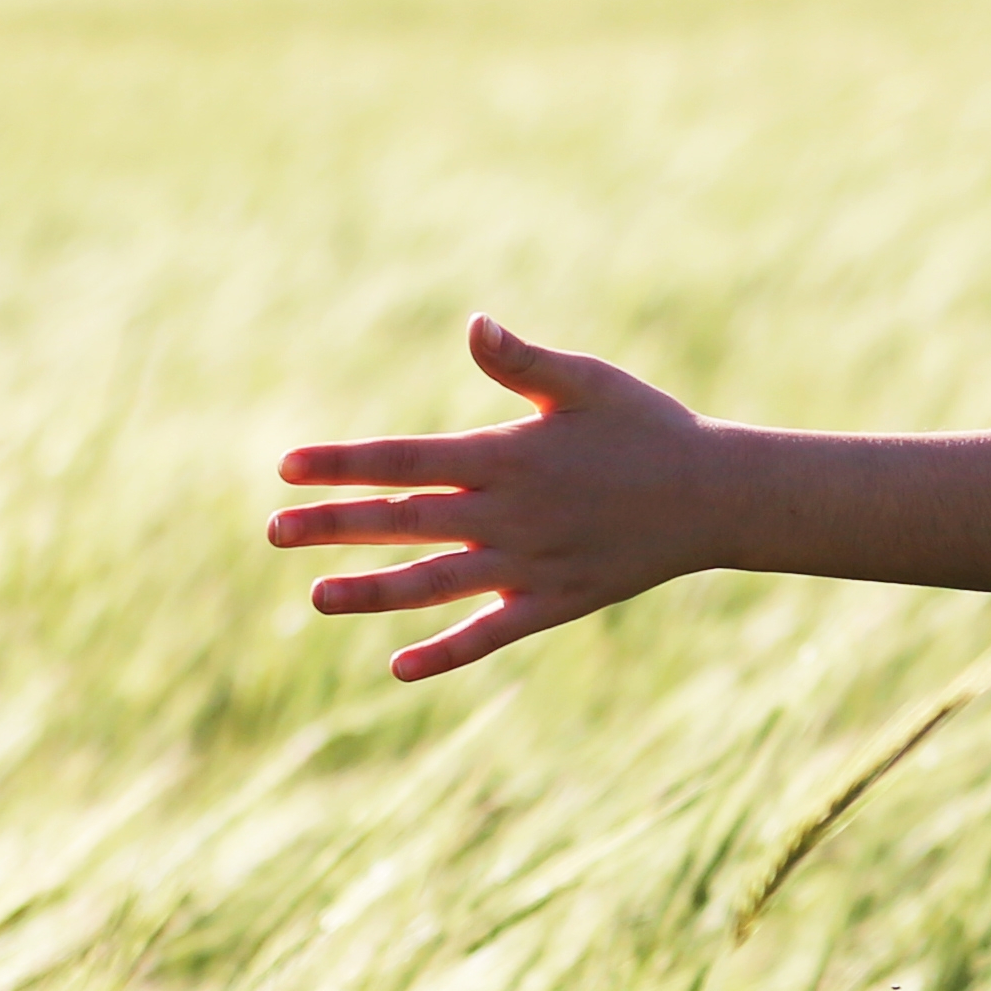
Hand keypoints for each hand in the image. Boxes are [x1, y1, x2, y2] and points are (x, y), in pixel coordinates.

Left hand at [267, 316, 731, 678]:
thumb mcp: (588, 383)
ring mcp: (530, 566)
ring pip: (435, 583)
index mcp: (509, 457)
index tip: (287, 467)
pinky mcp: (554, 604)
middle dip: (334, 526)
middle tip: (274, 530)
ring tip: (316, 598)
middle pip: (405, 523)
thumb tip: (473, 324)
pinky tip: (398, 667)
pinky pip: (490, 634)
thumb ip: (522, 361)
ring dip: (372, 592)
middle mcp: (510, 516)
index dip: (345, 464)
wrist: (717, 497)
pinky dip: (445, 652)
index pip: (407, 460)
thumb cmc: (648, 428)